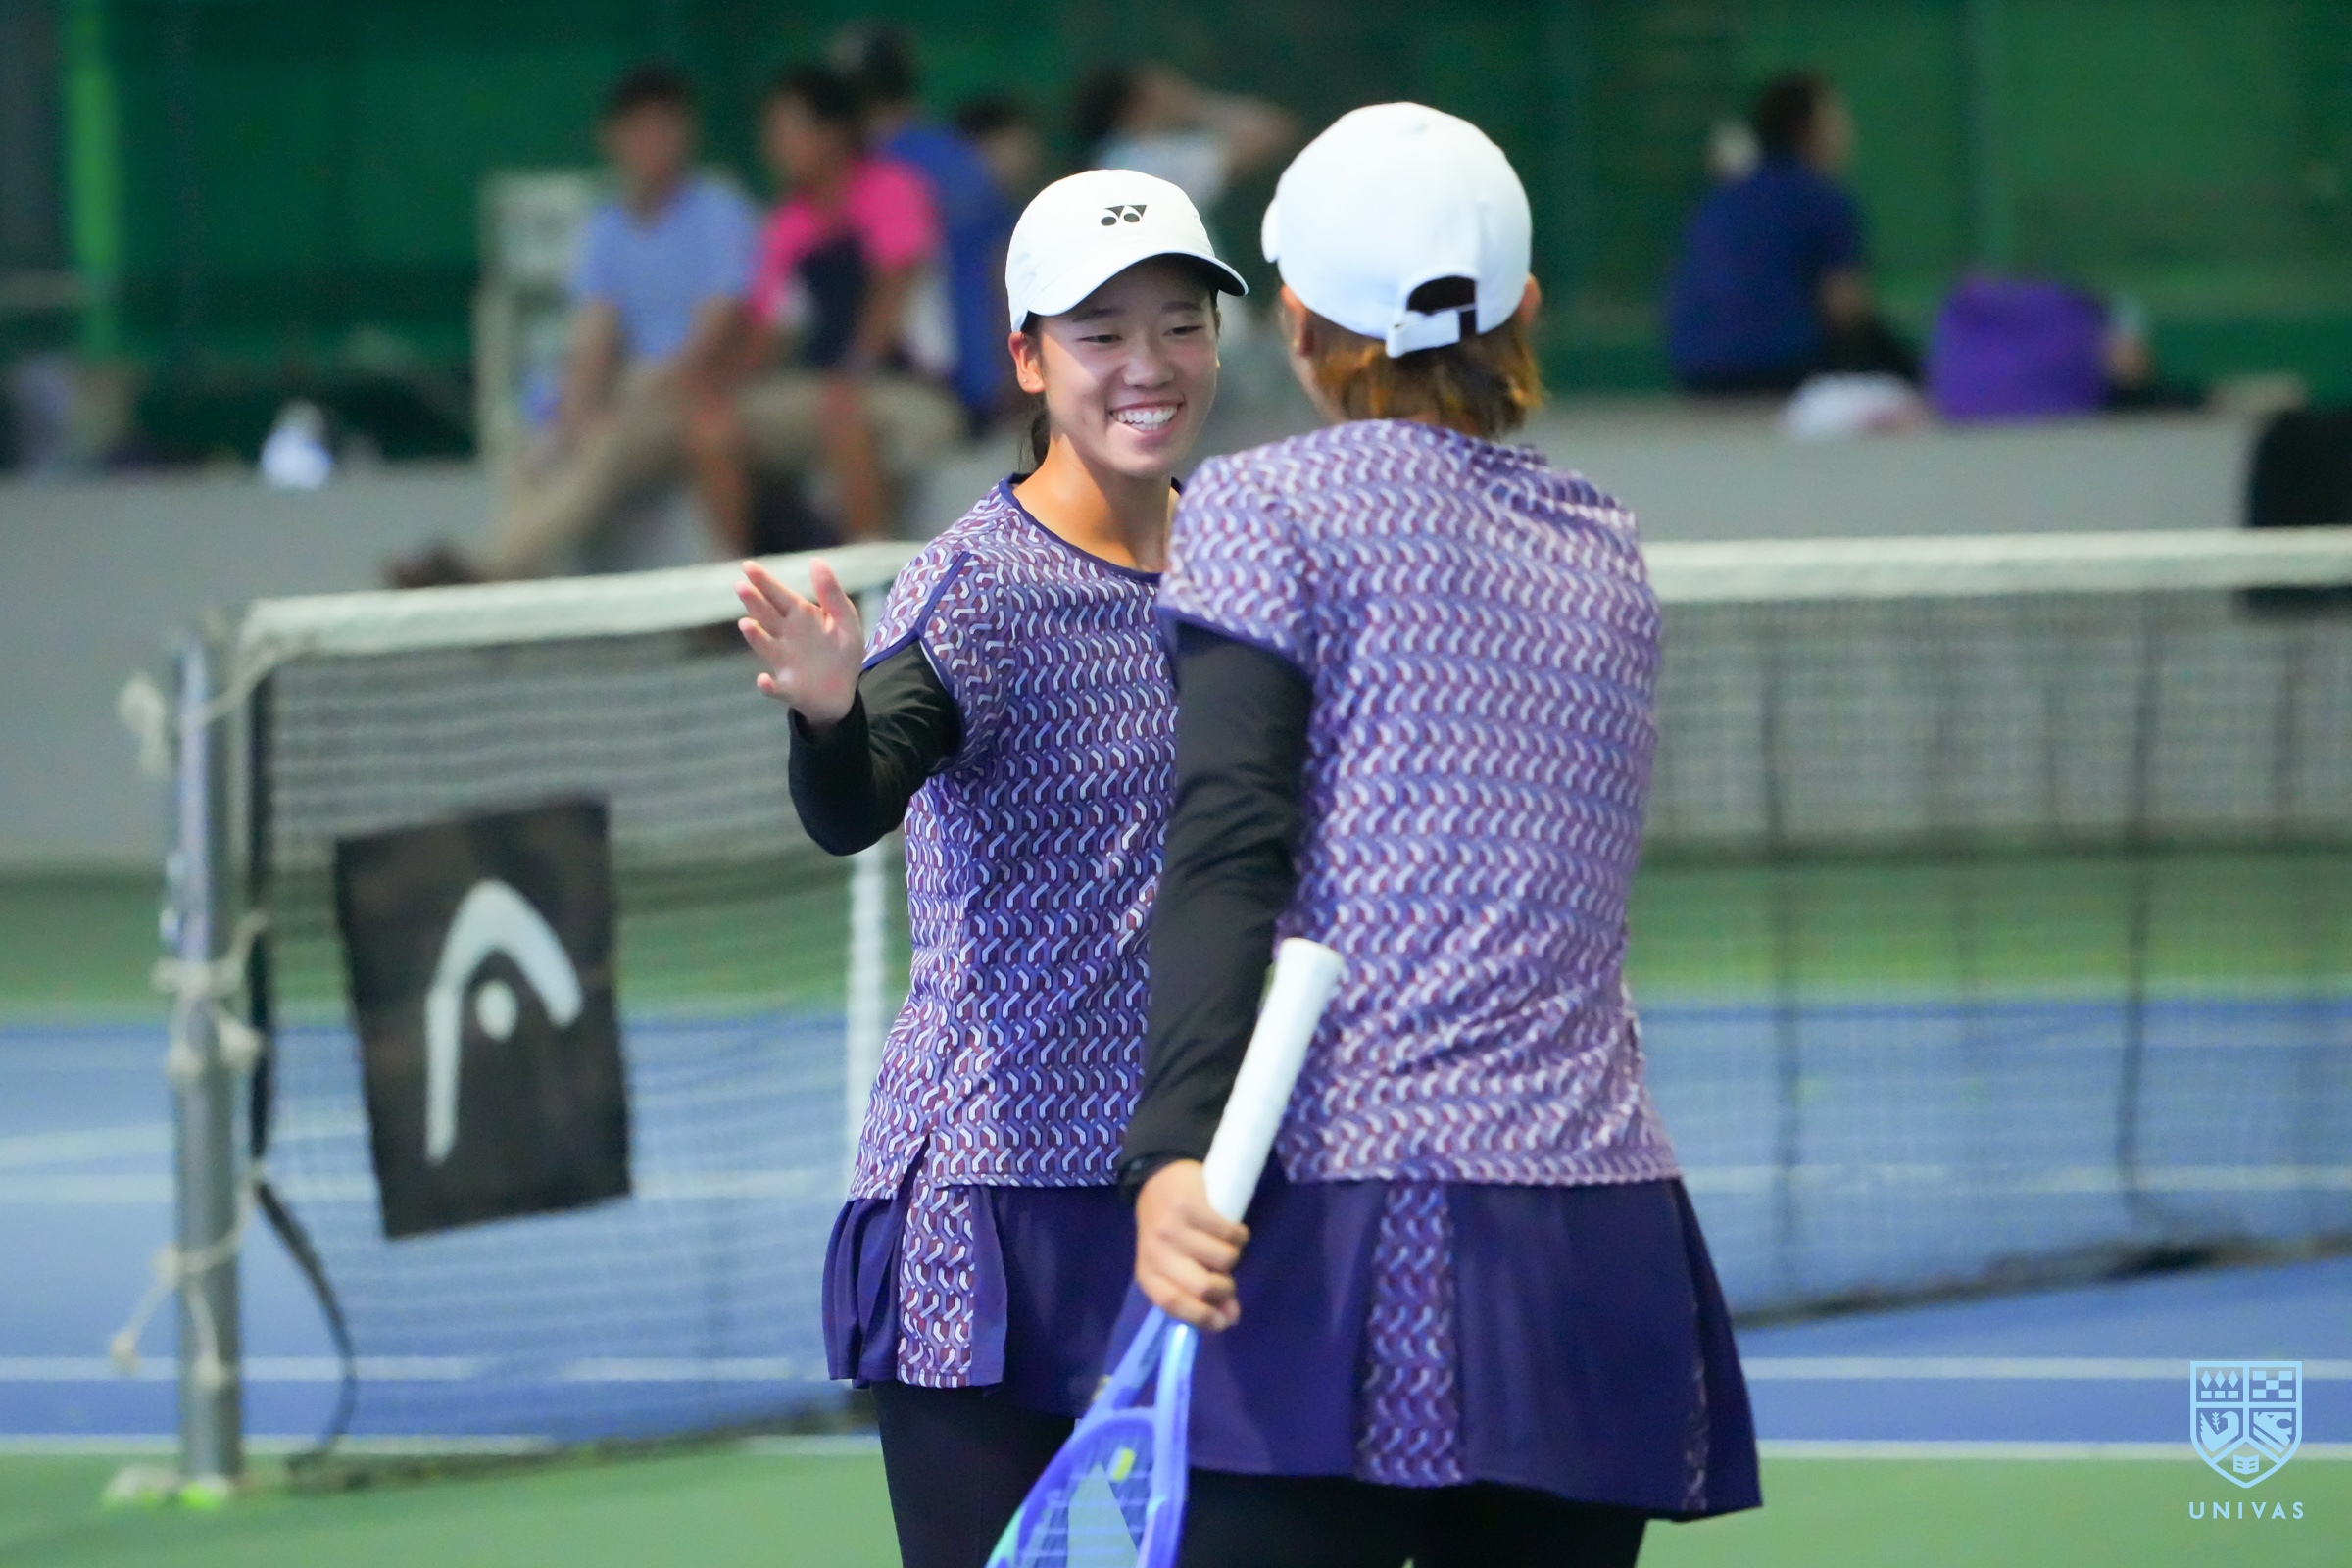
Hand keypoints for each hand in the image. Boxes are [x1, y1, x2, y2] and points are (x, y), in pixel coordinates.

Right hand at [735, 557, 863, 728]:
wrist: (842, 693)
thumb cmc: (841, 653)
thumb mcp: (845, 621)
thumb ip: (832, 594)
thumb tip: (816, 561)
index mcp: (801, 617)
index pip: (780, 596)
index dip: (765, 582)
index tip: (748, 567)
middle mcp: (786, 636)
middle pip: (768, 616)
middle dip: (755, 602)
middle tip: (741, 586)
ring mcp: (783, 662)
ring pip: (766, 646)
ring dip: (755, 637)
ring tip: (746, 624)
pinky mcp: (787, 688)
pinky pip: (775, 687)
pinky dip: (768, 685)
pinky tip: (763, 680)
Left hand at [1135, 1160, 1247, 1331]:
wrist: (1160, 1179)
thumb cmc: (1169, 1229)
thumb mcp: (1174, 1263)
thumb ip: (1200, 1293)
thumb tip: (1231, 1318)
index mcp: (1147, 1272)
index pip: (1172, 1303)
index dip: (1201, 1316)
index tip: (1225, 1321)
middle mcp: (1156, 1251)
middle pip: (1202, 1285)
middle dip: (1224, 1288)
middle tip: (1228, 1279)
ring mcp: (1172, 1227)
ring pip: (1223, 1258)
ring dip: (1233, 1255)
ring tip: (1225, 1245)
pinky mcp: (1190, 1205)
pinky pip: (1229, 1232)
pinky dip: (1239, 1235)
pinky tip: (1233, 1230)